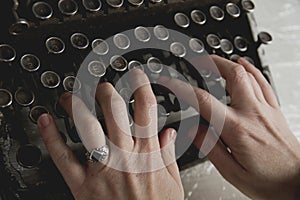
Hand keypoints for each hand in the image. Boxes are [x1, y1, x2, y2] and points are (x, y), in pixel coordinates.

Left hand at [37, 69, 182, 199]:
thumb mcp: (173, 183)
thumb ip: (169, 154)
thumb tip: (170, 134)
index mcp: (147, 153)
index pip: (146, 109)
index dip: (141, 86)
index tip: (136, 75)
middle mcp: (124, 155)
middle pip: (113, 111)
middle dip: (107, 92)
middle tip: (102, 86)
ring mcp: (102, 168)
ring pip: (87, 128)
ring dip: (78, 107)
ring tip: (71, 95)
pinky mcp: (82, 184)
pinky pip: (63, 157)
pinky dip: (51, 137)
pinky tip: (45, 122)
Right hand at [159, 55, 299, 199]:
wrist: (298, 183)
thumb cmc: (270, 182)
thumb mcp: (232, 172)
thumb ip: (210, 148)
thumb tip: (193, 130)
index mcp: (238, 130)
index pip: (203, 101)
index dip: (182, 88)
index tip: (171, 82)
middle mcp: (253, 114)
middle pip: (232, 75)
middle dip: (211, 63)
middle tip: (197, 61)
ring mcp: (266, 109)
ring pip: (248, 74)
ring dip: (229, 63)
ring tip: (215, 60)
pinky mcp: (275, 110)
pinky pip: (263, 81)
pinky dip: (251, 69)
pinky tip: (244, 64)